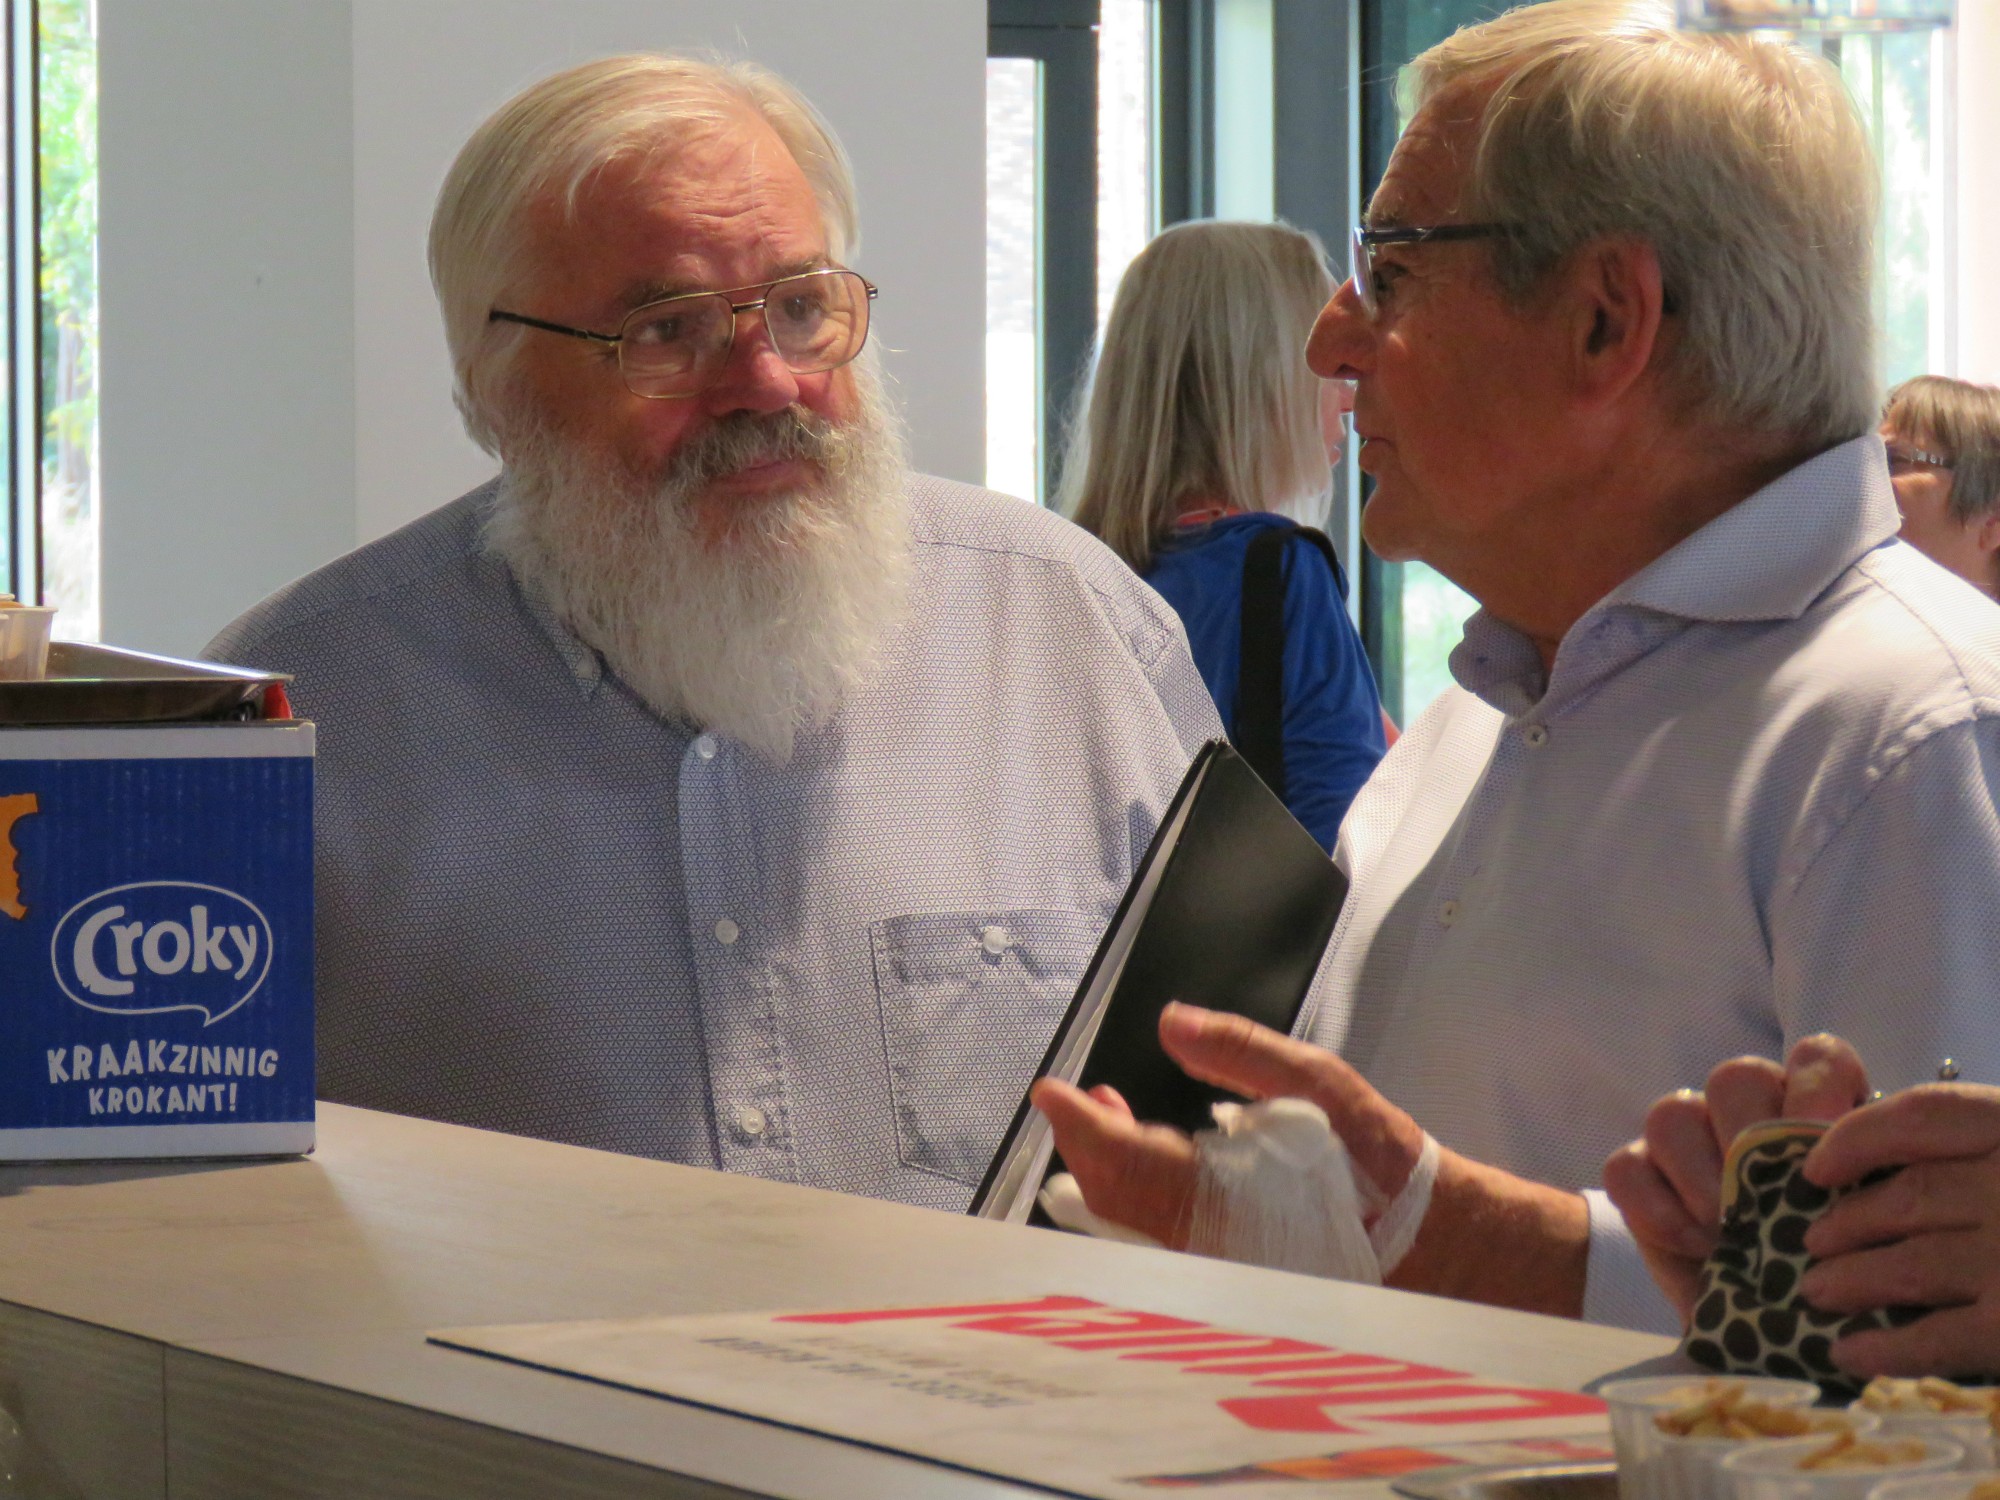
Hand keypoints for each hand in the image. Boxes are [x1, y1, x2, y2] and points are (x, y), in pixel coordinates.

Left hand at [1029, 1002, 1426, 1250]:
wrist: (1430, 1245)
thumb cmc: (1378, 1163)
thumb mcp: (1318, 1082)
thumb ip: (1239, 1048)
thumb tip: (1170, 1021)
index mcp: (1224, 1191)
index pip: (1122, 1158)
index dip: (1079, 1121)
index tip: (1051, 1091)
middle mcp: (1206, 1242)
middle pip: (1111, 1198)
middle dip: (1087, 1142)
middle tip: (1086, 1099)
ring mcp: (1211, 1268)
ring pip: (1126, 1226)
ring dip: (1107, 1171)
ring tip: (1113, 1121)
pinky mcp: (1222, 1278)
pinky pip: (1153, 1241)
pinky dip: (1134, 1199)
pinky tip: (1150, 1166)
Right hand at [1602, 1034, 1868, 1317]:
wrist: (1779, 1334)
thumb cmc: (1834, 1274)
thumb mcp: (1869, 1238)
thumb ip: (1865, 1201)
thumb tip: (1852, 1189)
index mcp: (1816, 1110)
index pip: (1817, 1059)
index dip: (1817, 1087)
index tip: (1824, 1147)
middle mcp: (1748, 1111)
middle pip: (1735, 1078)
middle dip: (1750, 1137)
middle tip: (1767, 1200)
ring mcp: (1687, 1140)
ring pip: (1672, 1113)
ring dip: (1700, 1175)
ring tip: (1729, 1232)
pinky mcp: (1640, 1175)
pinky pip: (1625, 1167)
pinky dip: (1657, 1207)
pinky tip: (1694, 1245)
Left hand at [1798, 1083, 1999, 1378]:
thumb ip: (1992, 1156)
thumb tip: (1906, 1175)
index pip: (1925, 1115)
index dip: (1860, 1136)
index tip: (1820, 1163)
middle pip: (1908, 1198)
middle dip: (1852, 1223)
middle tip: (1811, 1242)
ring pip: (1911, 1264)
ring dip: (1854, 1281)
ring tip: (1817, 1293)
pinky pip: (1943, 1339)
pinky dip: (1891, 1350)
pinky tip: (1853, 1356)